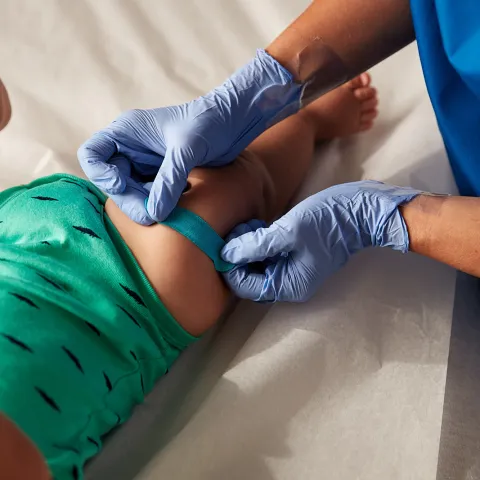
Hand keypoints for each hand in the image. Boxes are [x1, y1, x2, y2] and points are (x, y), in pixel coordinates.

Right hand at [78, 50, 301, 223]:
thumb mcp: (187, 150)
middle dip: (129, 200)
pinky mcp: (161, 177)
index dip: (102, 175)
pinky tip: (171, 210)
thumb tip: (153, 214)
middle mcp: (131, 148)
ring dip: (143, 206)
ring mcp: (145, 164)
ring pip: (130, 194)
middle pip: (112, 182)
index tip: (123, 185)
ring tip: (164, 215)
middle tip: (151, 216)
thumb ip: (169, 180)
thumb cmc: (210, 124)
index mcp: (127, 131)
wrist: (234, 123)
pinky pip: (149, 197)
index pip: (92, 155)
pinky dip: (156, 206)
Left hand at [221, 181, 420, 301]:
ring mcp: (293, 270)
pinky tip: (257, 226)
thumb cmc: (327, 221)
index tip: (226, 245)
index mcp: (289, 284)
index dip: (232, 268)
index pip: (247, 287)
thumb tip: (226, 255)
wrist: (360, 210)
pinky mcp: (295, 256)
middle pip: (251, 277)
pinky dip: (260, 244)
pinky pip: (269, 256)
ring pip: (258, 266)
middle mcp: (290, 283)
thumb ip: (255, 246)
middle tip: (239, 230)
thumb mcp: (288, 231)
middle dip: (239, 256)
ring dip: (248, 248)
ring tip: (249, 225)